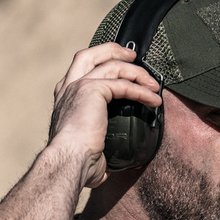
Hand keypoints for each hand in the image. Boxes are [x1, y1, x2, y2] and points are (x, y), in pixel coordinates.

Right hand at [48, 43, 161, 187]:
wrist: (68, 162)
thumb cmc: (76, 163)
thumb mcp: (88, 152)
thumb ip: (97, 153)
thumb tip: (107, 169)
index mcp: (65, 99)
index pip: (81, 70)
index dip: (100, 64)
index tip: (119, 68)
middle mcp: (69, 88)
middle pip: (91, 55)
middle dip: (113, 50)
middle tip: (133, 56)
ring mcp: (80, 86)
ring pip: (112, 66)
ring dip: (136, 72)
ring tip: (154, 84)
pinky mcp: (93, 90)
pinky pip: (124, 84)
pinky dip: (141, 90)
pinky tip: (154, 100)